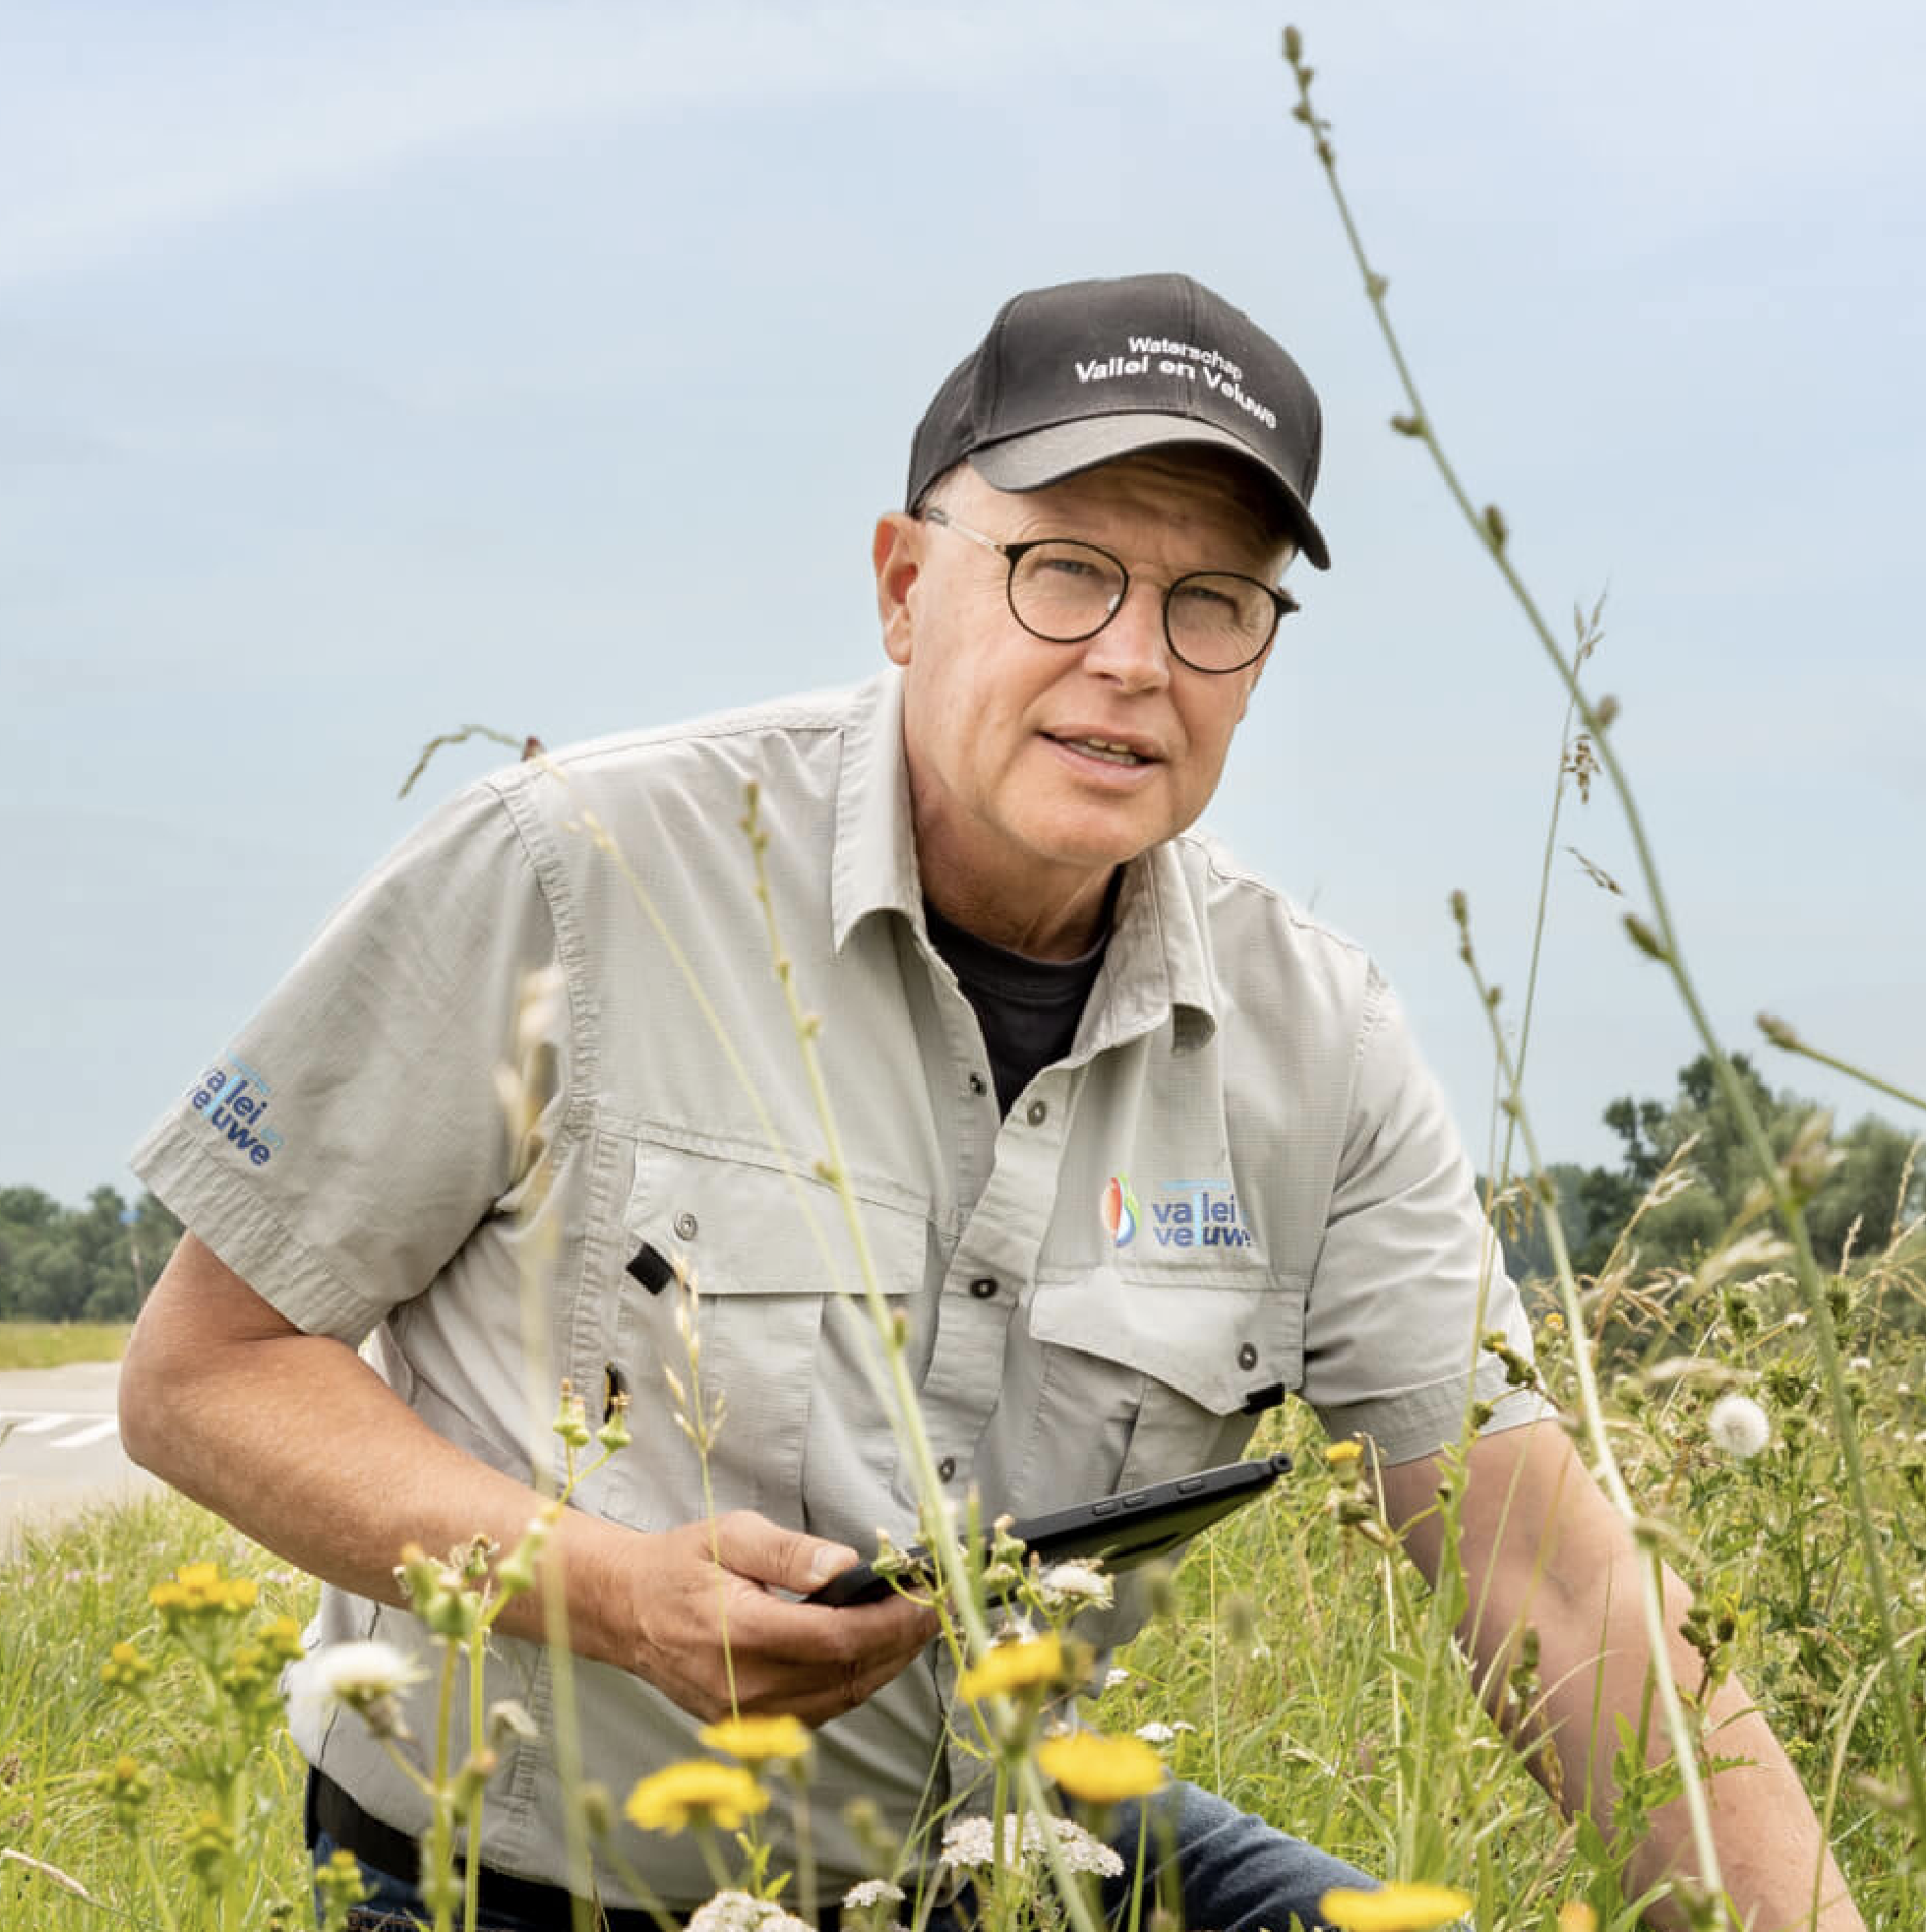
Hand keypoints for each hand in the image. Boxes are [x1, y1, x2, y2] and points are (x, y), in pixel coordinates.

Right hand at [626, 1510, 938, 1724]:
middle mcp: (745, 1686)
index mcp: (741, 1632)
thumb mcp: (731, 1535)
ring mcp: (745, 1715)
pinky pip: (818, 1711)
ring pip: (840, 1700)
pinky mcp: (746, 1726)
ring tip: (914, 1627)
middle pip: (848, 1675)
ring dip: (885, 1666)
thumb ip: (789, 1553)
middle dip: (901, 1642)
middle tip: (934, 1606)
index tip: (922, 1593)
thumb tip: (846, 1565)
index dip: (891, 1621)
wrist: (627, 1611)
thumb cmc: (680, 1565)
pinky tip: (873, 1653)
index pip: (837, 1639)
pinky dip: (854, 1683)